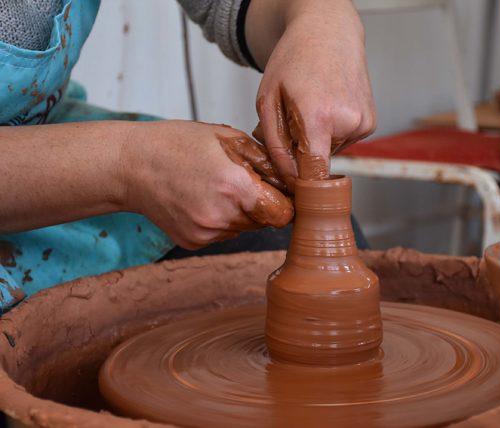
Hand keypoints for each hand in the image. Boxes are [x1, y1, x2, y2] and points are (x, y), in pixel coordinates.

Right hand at [122, 120, 292, 249]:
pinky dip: (222, 219)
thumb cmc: (177, 144)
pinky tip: (203, 199)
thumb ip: (266, 162)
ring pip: (245, 228)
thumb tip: (292, 181)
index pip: (283, 214)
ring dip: (241, 212)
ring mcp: (206, 233)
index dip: (286, 202)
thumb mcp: (227, 138)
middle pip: (265, 222)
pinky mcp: (194, 242)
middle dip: (262, 204)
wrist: (130, 166)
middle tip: (241, 180)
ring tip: (217, 187)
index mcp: (234, 187)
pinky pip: (224, 233)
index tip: (281, 191)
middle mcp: (222, 217)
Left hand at [248, 0, 375, 186]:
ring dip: (317, 142)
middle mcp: (347, 122)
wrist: (328, 33)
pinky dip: (332, 133)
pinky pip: (344, 142)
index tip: (289, 186)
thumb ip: (274, 144)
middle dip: (301, 153)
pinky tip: (328, 108)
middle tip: (293, 122)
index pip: (312, 173)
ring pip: (331, 153)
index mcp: (318, 116)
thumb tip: (287, 179)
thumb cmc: (294, 60)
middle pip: (318, 163)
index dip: (298, 184)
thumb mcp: (267, 100)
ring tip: (312, 109)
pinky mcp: (370, 124)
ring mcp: (363, 123)